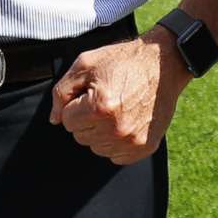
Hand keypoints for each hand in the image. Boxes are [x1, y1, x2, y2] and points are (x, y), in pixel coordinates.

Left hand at [48, 34, 183, 164]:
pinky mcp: (144, 147)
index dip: (76, 105)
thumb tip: (54, 119)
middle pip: (81, 136)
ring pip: (97, 147)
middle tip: (105, 98)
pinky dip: (116, 142)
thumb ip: (62, 92)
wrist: (162, 64)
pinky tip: (126, 121)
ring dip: (101, 131)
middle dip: (87, 119)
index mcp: (100, 107)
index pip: (67, 121)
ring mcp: (132, 141)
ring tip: (116, 108)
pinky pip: (116, 156)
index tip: (91, 93)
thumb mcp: (85, 64)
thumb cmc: (122, 61)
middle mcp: (116, 129)